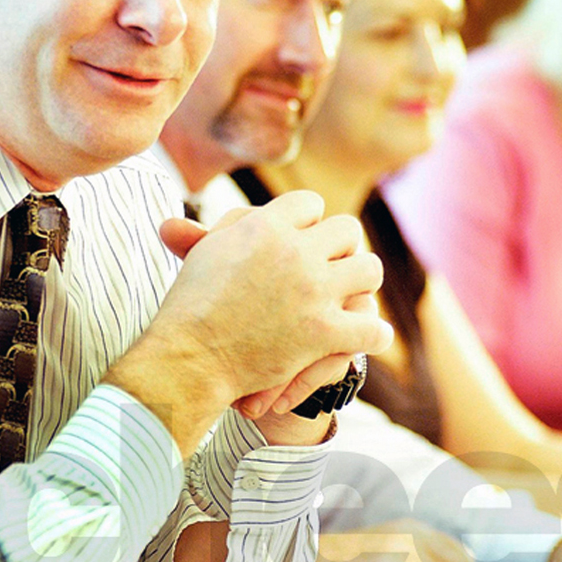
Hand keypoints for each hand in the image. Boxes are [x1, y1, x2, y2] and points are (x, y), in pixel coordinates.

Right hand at [153, 190, 390, 405]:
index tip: (303, 238)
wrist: (188, 358)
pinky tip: (365, 336)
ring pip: (370, 270)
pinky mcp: (324, 333)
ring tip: (349, 295)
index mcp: (266, 226)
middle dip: (340, 247)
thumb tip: (253, 212)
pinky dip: (373, 335)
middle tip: (331, 265)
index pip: (311, 203)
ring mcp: (314, 292)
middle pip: (347, 229)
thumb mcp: (208, 250)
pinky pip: (372, 327)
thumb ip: (235, 223)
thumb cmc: (192, 304)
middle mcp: (295, 252)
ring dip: (361, 282)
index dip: (308, 221)